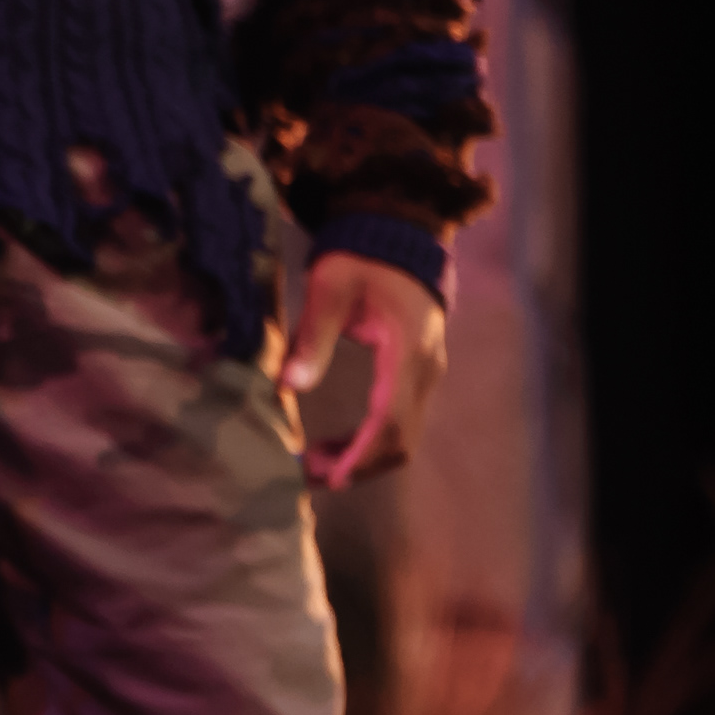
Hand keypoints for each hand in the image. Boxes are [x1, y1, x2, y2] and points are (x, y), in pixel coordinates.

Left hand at [279, 251, 448, 488]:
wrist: (396, 237)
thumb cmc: (359, 257)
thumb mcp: (329, 287)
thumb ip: (312, 336)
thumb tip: (288, 386)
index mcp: (407, 349)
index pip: (389, 418)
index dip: (360, 453)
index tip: (329, 477)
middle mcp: (425, 368)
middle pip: (401, 438)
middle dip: (358, 464)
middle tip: (308, 474)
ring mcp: (426, 373)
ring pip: (402, 435)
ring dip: (363, 457)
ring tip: (313, 463)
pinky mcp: (416, 375)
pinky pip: (399, 421)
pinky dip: (369, 440)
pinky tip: (335, 445)